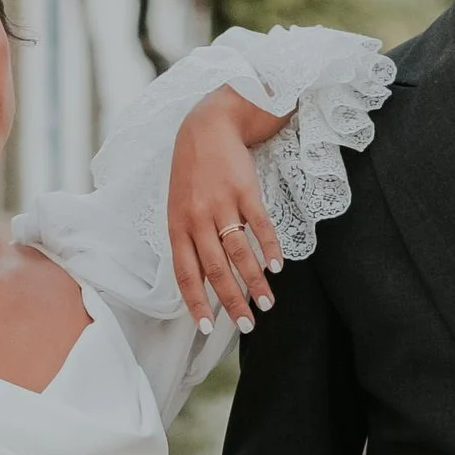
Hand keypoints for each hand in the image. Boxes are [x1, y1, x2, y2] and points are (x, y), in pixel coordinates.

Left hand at [168, 82, 288, 332]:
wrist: (207, 126)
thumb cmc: (193, 174)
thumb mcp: (180, 208)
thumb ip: (189, 243)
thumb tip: (201, 283)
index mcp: (177, 226)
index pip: (185, 273)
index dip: (196, 303)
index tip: (207, 328)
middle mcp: (196, 218)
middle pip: (216, 269)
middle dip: (232, 302)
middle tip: (247, 325)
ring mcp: (221, 203)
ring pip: (239, 252)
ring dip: (255, 282)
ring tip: (267, 303)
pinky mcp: (244, 189)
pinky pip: (259, 224)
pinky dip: (269, 247)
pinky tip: (277, 267)